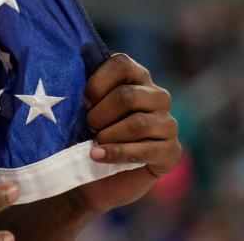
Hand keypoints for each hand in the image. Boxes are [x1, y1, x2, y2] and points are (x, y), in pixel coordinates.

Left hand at [76, 53, 180, 212]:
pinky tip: (98, 155)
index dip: (97, 82)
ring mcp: (168, 124)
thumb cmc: (89, 135)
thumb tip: (72, 68)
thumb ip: (85, 89)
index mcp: (137, 77)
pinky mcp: (171, 152)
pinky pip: (146, 150)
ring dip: (108, 135)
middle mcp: (158, 97)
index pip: (121, 64)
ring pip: (137, 124)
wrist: (96, 179)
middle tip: (88, 126)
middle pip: (127, 96)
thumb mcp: (84, 109)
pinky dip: (117, 153)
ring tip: (93, 143)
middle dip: (100, 114)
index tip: (83, 100)